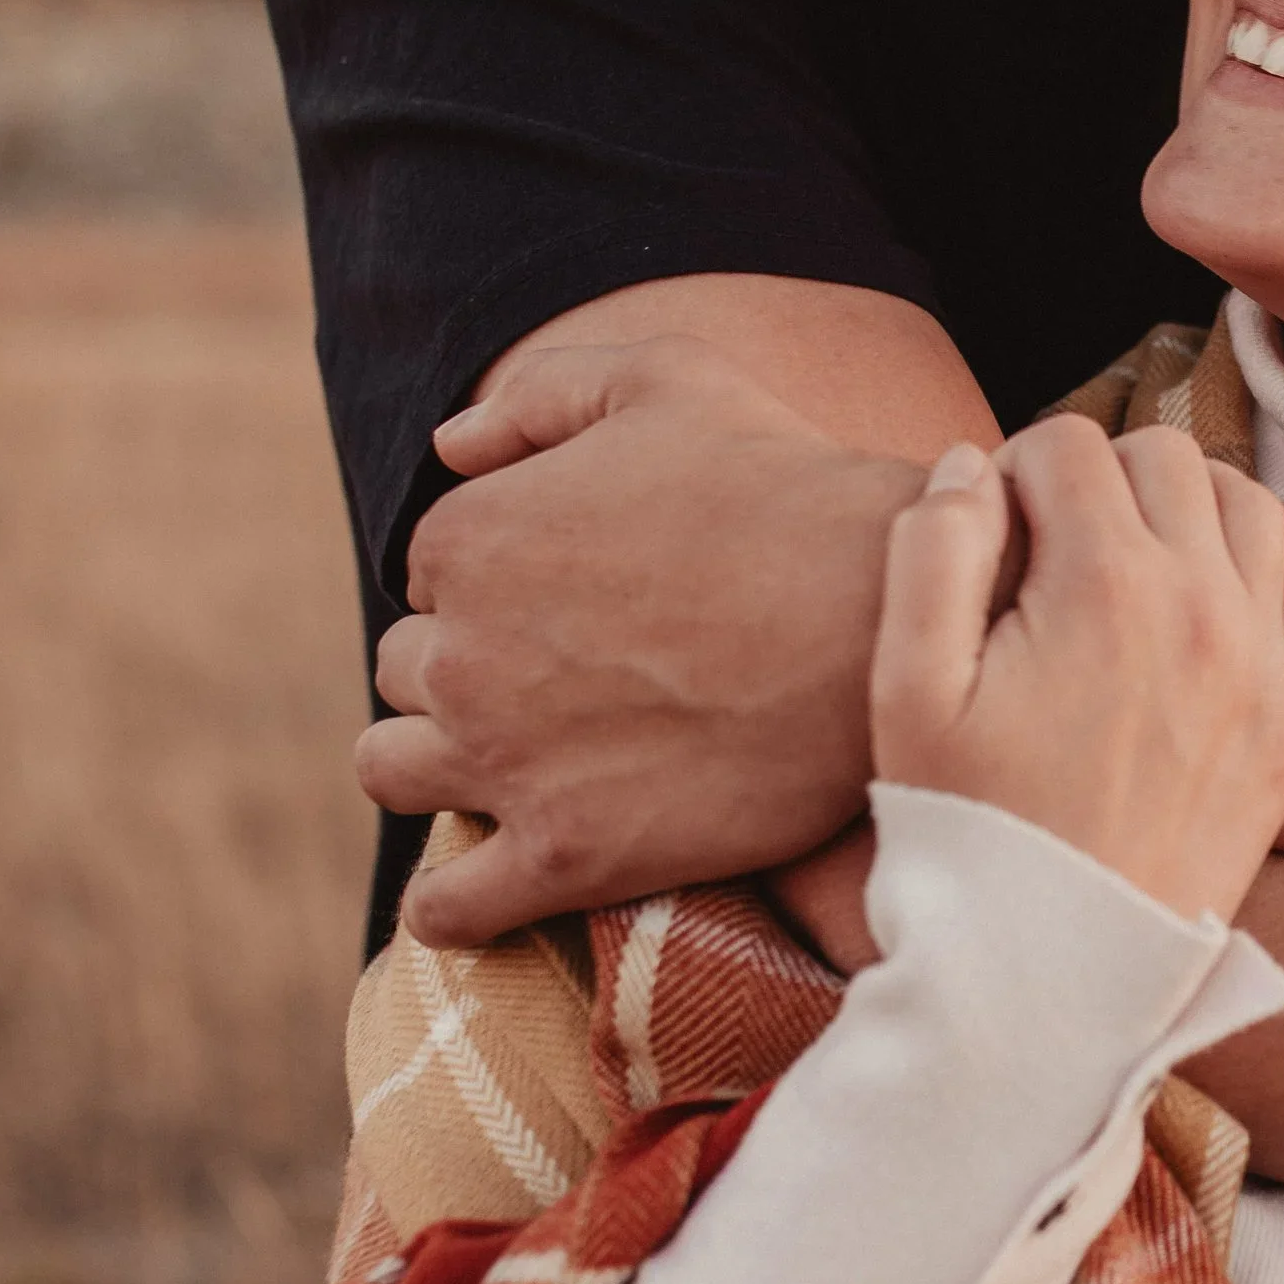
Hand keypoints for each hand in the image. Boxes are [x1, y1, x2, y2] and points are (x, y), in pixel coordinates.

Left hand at [362, 336, 926, 945]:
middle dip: (466, 672)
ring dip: (435, 764)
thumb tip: (449, 445)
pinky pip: (448, 906)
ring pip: (392, 771)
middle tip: (560, 681)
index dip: (497, 589)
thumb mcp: (668, 377)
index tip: (571, 606)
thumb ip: (541, 394)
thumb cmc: (789, 490)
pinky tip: (489, 886)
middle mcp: (461, 653)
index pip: (431, 576)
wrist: (892, 622)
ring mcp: (504, 762)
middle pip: (407, 672)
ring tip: (514, 765)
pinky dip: (452, 903)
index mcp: (469, 538)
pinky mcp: (564, 858)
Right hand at [873, 420, 1283, 922]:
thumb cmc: (969, 836)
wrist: (1054, 978)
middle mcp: (1202, 606)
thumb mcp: (908, 690)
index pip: (1067, 446)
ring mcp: (1263, 665)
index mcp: (1102, 585)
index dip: (1012, 471)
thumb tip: (971, 462)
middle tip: (1050, 542)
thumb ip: (932, 550)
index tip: (988, 530)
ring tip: (1134, 546)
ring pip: (1253, 504)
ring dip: (1192, 500)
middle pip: (1163, 458)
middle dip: (1098, 476)